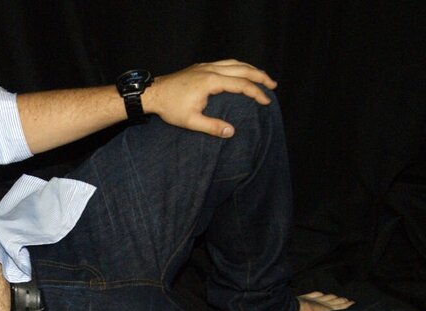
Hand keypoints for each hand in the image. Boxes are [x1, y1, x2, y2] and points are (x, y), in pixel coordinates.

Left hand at [144, 60, 277, 137]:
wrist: (152, 93)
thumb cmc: (169, 108)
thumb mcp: (190, 121)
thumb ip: (212, 127)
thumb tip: (232, 132)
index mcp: (211, 81)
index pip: (241, 84)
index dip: (256, 92)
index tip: (266, 101)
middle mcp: (210, 69)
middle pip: (242, 68)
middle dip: (260, 76)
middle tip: (273, 85)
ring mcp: (205, 66)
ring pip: (234, 62)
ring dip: (250, 68)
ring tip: (262, 77)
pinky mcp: (200, 66)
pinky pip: (225, 62)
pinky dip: (238, 66)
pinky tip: (240, 72)